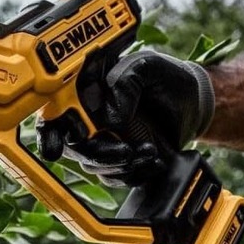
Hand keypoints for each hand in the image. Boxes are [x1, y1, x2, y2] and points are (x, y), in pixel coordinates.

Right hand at [37, 51, 214, 185]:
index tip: (64, 143)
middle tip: (125, 151)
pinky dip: (134, 174)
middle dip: (97, 154)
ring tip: (149, 151)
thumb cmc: (166, 77)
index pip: (54, 114)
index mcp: (85, 93)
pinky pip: (116, 176)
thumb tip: (110, 117)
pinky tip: (153, 160)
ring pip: (94, 166)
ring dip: (121, 166)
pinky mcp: (120, 159)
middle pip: (72, 146)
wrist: (193, 101)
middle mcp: (88, 118)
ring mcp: (103, 141)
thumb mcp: (147, 66)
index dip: (50, 131)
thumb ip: (126, 82)